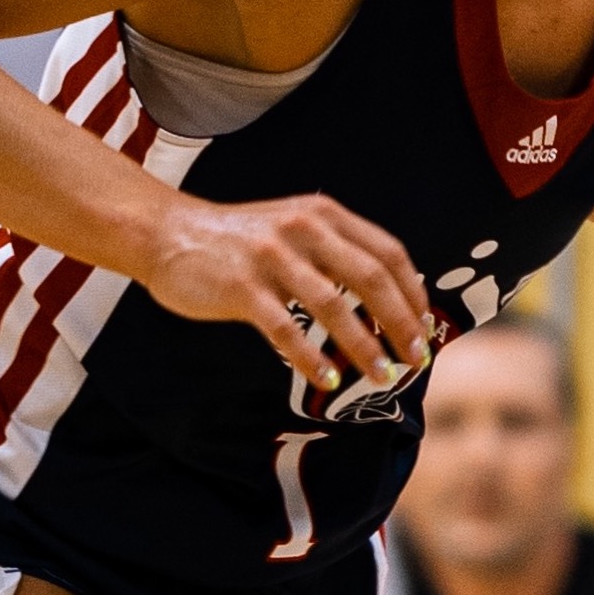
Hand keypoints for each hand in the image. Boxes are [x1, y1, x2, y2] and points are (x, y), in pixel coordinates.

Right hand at [139, 192, 430, 390]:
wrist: (167, 233)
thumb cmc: (239, 240)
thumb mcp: (294, 227)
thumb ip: (335, 251)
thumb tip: (389, 301)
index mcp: (324, 215)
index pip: (388, 253)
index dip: (414, 293)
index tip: (426, 327)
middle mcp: (304, 229)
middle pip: (371, 278)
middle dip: (401, 323)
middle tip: (417, 358)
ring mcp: (272, 256)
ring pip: (333, 306)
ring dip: (364, 346)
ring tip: (382, 376)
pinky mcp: (242, 286)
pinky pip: (285, 328)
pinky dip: (310, 358)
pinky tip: (326, 380)